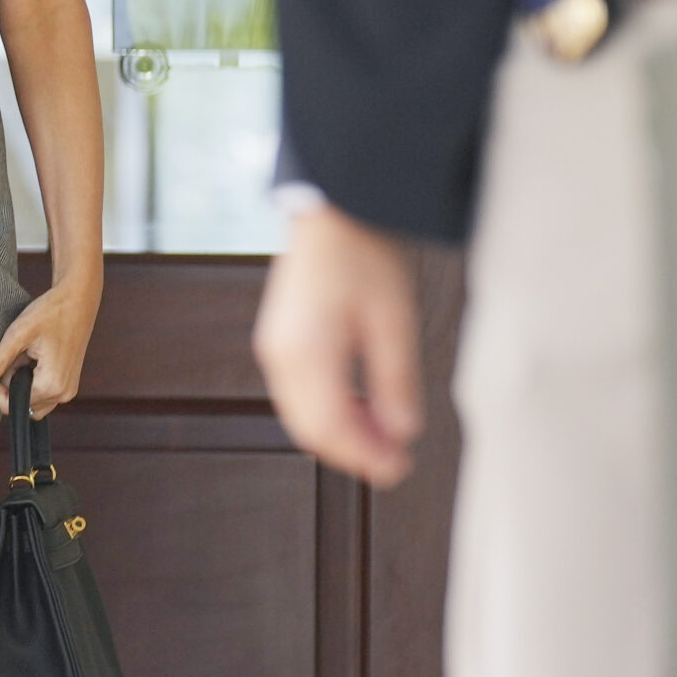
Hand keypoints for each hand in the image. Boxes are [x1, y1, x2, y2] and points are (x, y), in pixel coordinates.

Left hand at [0, 272, 100, 415]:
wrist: (78, 300)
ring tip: (24, 355)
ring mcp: (68, 391)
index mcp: (52, 385)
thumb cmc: (50, 313)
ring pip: (31, 401)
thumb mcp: (18, 335)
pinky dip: (32, 380)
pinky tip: (33, 357)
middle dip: (9, 384)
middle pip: (21, 405)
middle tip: (13, 355)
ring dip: (21, 382)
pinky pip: (43, 394)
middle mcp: (63, 394)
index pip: (11, 404)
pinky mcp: (68, 384)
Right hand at [254, 203, 422, 487]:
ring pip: (301, 415)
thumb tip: (402, 430)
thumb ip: (395, 381)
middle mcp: (279, 355)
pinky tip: (358, 407)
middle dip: (352, 452)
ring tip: (383, 436)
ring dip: (339, 434)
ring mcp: (273, 347)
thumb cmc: (362, 252)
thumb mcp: (393, 319)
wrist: (331, 208)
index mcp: (305, 352)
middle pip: (310, 429)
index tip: (400, 468)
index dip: (365, 457)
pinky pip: (296, 394)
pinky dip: (326, 412)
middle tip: (396, 461)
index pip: (330, 429)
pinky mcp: (279, 339)